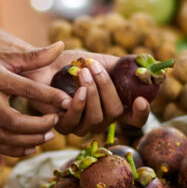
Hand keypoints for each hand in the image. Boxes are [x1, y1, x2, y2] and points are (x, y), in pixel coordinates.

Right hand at [0, 41, 73, 156]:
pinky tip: (31, 146)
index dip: (49, 97)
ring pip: (6, 139)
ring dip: (30, 140)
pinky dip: (15, 151)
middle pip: (15, 122)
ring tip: (48, 134)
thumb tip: (61, 46)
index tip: (67, 102)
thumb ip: (34, 55)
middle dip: (40, 125)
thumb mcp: (3, 54)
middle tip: (56, 121)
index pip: (26, 90)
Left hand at [23, 49, 149, 135]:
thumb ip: (120, 66)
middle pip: (115, 114)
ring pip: (97, 119)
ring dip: (93, 93)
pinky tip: (77, 90)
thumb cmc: (73, 63)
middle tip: (94, 68)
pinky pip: (75, 122)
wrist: (43, 63)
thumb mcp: (100, 60)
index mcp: (113, 105)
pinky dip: (79, 105)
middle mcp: (101, 119)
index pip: (135, 118)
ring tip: (83, 73)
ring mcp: (82, 126)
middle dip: (107, 89)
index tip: (141, 100)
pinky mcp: (63, 127)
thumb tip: (142, 64)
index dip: (141, 113)